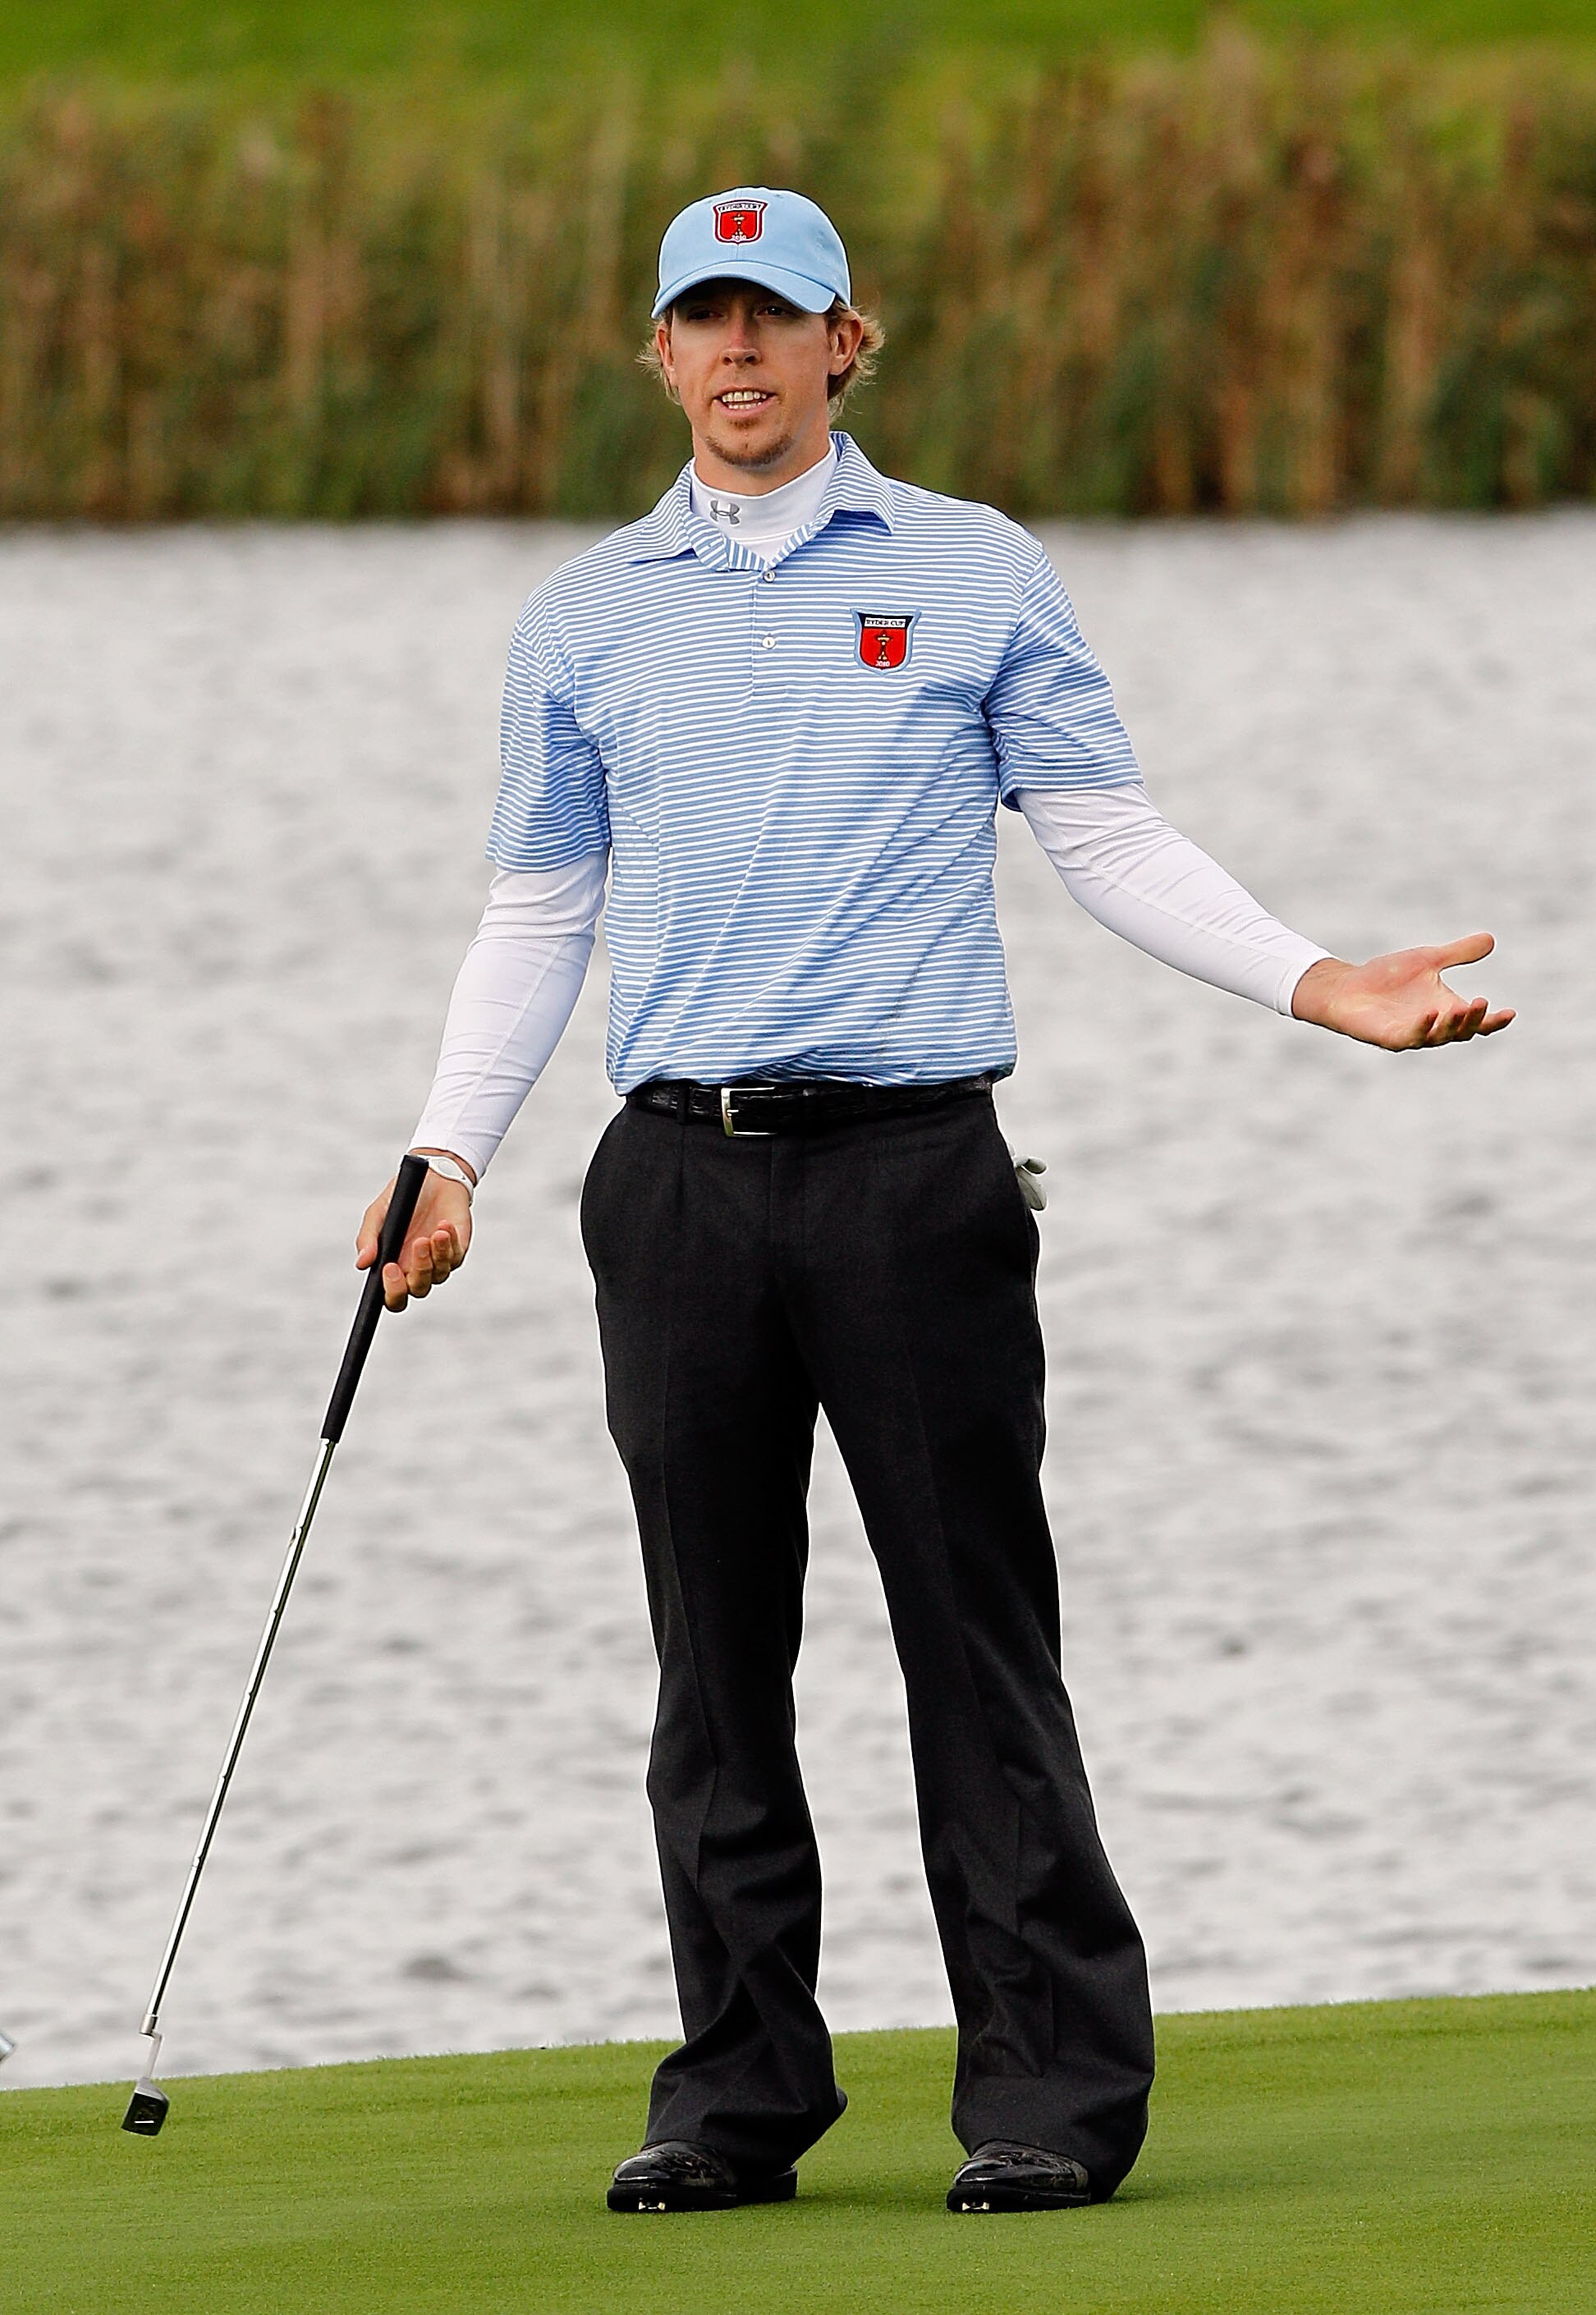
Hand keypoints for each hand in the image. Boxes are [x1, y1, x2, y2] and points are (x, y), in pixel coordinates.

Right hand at [357, 1155, 474, 1310]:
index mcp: (394, 1268)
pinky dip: (449, 1242)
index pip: (393, 1296)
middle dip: (419, 1270)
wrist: (431, 1178)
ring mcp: (439, 1262)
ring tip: (431, 1233)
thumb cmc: (402, 1200)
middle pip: (419, 1290)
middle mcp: (416, 1270)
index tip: (389, 1268)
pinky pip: (455, 1256)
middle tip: (416, 1244)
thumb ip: (368, 1239)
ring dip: (435, 1255)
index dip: (392, 1291)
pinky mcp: (457, 1251)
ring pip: (439, 1274)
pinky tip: (443, 1225)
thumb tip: (362, 1263)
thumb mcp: (378, 1215)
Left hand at [1291, 935, 1514, 1049]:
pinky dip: (1422, 1027)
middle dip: (1474, 1020)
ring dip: (1451, 1025)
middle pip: (1463, 1032)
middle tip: (1480, 1002)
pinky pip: (1411, 1037)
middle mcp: (1434, 1025)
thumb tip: (1490, 939)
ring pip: (1439, 1037)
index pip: (1477, 1022)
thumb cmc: (1386, 976)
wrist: (1347, 987)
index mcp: (1447, 1009)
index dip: (1495, 1021)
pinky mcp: (1391, 1038)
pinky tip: (1429, 1014)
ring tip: (1460, 1008)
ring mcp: (1413, 1034)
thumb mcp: (1428, 959)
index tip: (1511, 1012)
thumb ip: (1458, 953)